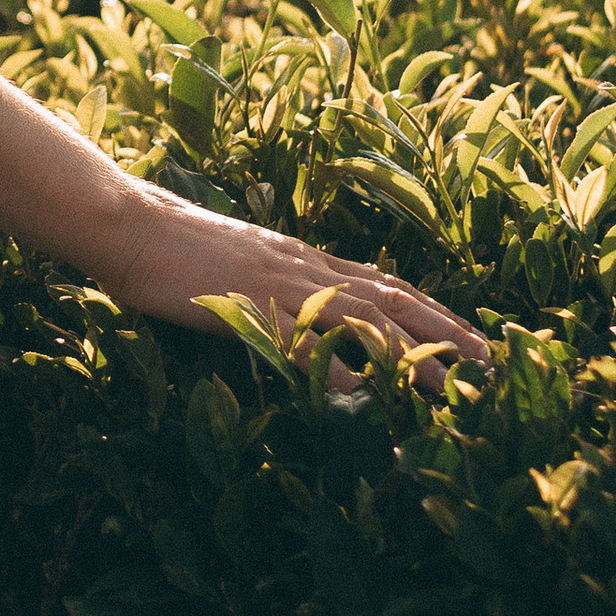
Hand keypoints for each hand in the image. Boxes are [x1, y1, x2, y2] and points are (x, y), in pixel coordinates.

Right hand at [109, 194, 490, 396]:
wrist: (129, 222)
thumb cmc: (175, 246)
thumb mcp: (241, 262)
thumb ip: (275, 284)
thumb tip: (303, 311)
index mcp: (302, 259)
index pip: (384, 282)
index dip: (431, 309)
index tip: (469, 334)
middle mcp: (302, 267)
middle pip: (390, 298)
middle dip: (442, 331)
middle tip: (486, 362)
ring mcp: (277, 285)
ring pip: (358, 319)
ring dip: (407, 354)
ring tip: (445, 386)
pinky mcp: (245, 305)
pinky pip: (297, 340)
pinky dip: (333, 366)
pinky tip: (361, 393)